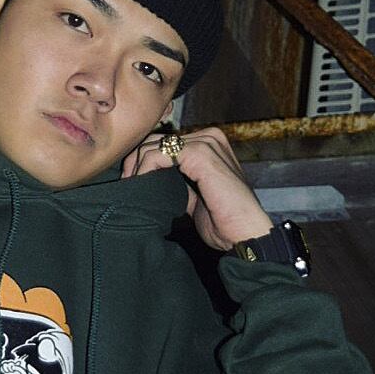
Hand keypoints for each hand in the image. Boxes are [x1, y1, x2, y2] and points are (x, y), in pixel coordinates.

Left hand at [120, 126, 272, 250]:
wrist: (247, 236)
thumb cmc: (225, 222)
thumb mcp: (195, 197)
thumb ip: (176, 182)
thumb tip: (146, 179)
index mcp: (209, 144)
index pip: (164, 142)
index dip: (142, 162)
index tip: (131, 185)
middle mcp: (209, 137)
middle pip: (155, 139)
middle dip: (135, 162)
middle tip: (127, 187)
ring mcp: (206, 143)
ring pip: (153, 145)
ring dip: (137, 168)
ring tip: (132, 190)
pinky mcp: (200, 153)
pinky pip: (159, 154)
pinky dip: (145, 171)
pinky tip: (142, 187)